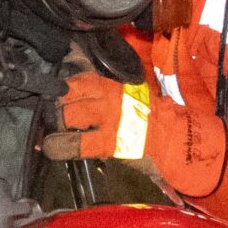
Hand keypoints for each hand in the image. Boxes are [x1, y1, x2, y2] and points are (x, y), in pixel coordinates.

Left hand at [44, 73, 227, 197]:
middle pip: (66, 95)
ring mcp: (110, 117)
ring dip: (56, 126)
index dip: (60, 88)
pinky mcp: (111, 141)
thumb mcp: (129, 95)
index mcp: (113, 84)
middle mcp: (110, 95)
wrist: (177, 139)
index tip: (51, 95)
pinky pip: (77, 144)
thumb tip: (76, 89)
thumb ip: (104, 92)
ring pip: (68, 116)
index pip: (77, 79)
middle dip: (54, 107)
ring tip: (50, 135)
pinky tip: (52, 148)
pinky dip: (60, 146)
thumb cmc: (153, 119)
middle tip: (51, 118)